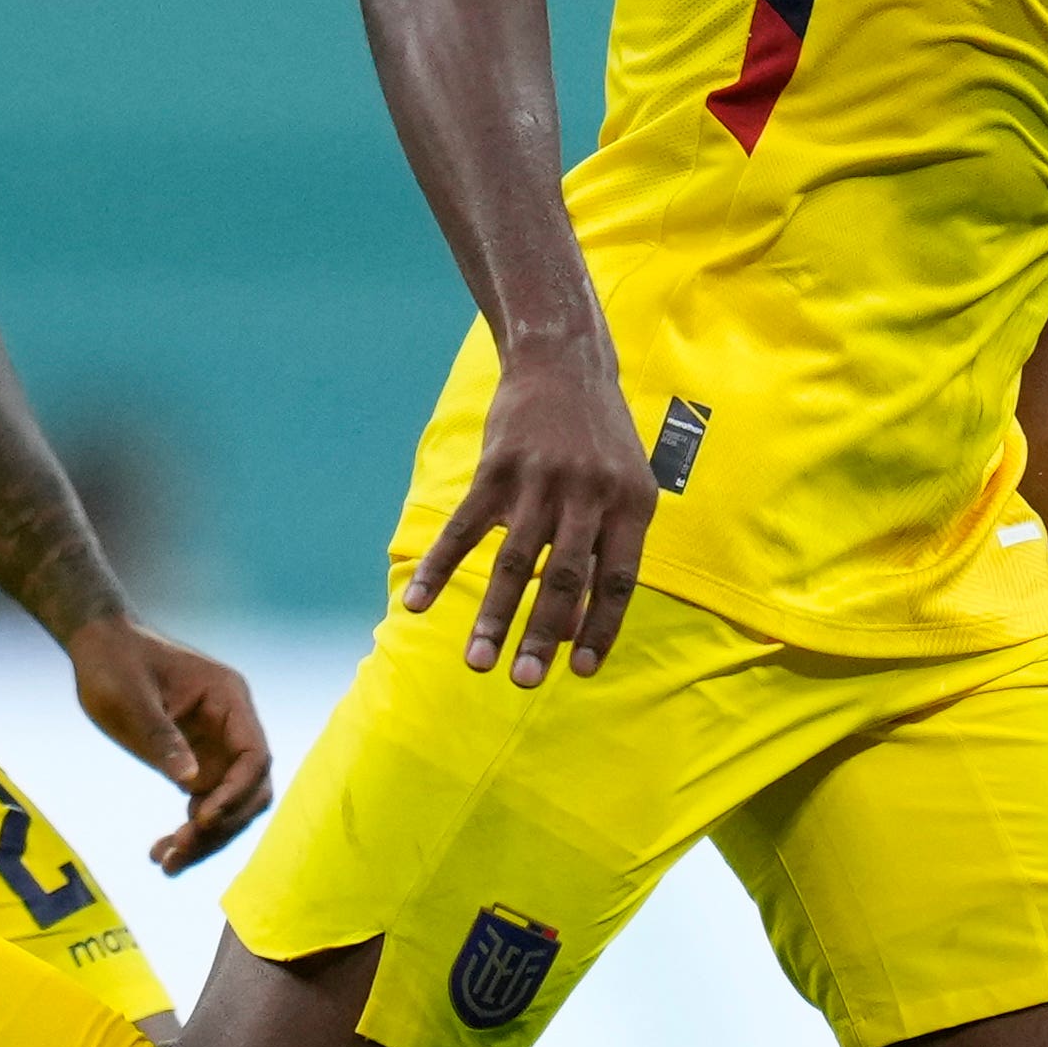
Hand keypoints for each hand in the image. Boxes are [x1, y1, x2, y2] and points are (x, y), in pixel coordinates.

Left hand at [66, 616, 273, 874]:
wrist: (98, 646)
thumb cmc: (115, 662)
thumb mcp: (130, 699)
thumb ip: (161, 738)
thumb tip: (189, 785)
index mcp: (228, 698)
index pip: (254, 755)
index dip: (235, 792)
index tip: (200, 820)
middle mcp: (231, 725)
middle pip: (249, 788)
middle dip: (221, 826)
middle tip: (179, 852)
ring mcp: (215, 746)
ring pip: (229, 804)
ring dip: (206, 838)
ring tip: (166, 864)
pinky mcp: (196, 763)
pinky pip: (204, 805)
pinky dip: (189, 831)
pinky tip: (161, 853)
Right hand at [401, 347, 654, 684]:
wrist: (564, 364)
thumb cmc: (600, 440)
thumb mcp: (622, 489)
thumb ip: (606, 552)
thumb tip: (576, 632)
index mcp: (631, 503)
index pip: (619, 580)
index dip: (602, 628)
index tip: (583, 672)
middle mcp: (589, 493)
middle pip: (565, 577)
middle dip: (543, 635)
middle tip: (525, 682)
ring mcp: (540, 479)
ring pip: (515, 561)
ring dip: (493, 616)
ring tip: (477, 662)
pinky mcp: (496, 468)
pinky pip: (463, 528)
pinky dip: (438, 568)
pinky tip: (416, 603)